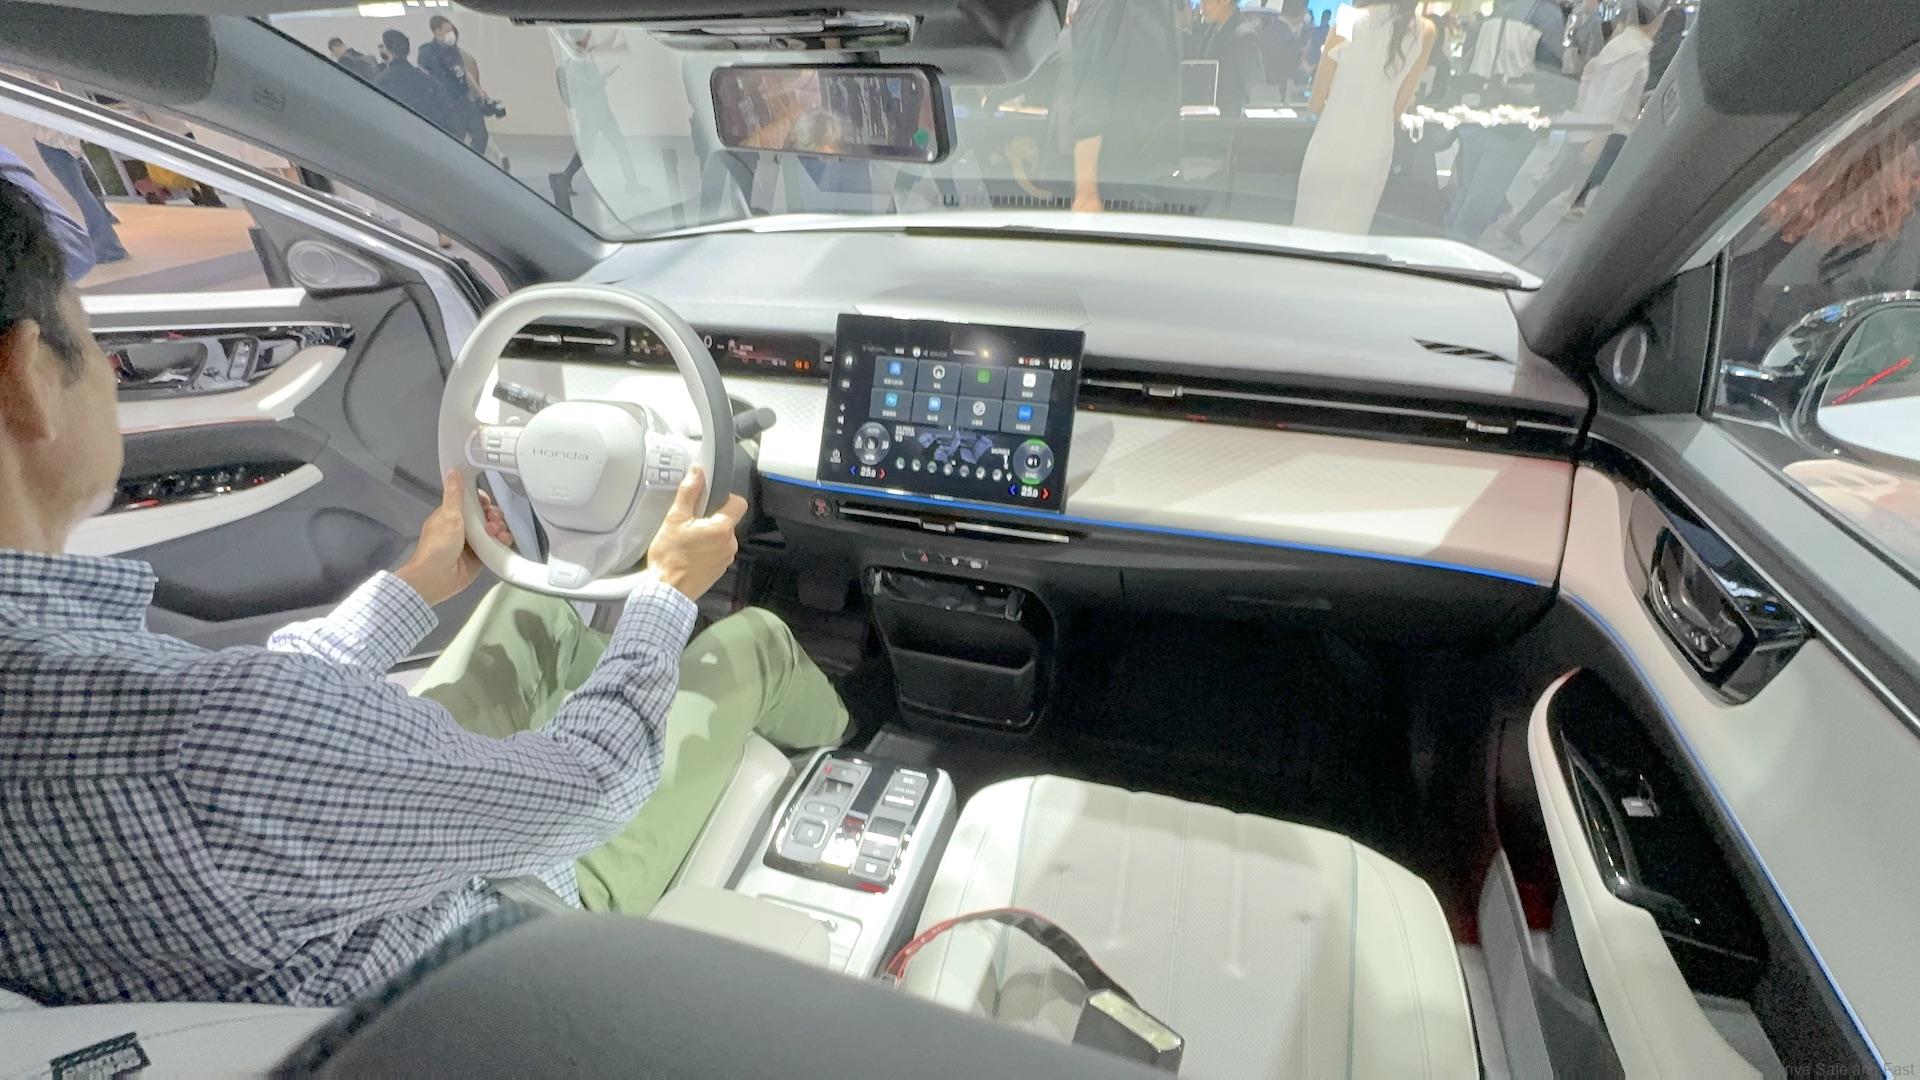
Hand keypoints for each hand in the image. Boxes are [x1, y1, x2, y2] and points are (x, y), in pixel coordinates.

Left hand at [396, 470, 512, 605]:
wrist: (436, 578)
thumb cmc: (437, 547)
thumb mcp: (448, 516)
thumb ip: (455, 495)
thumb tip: (453, 473)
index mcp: (451, 516)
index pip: (472, 502)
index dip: (483, 501)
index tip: (487, 505)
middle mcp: (462, 528)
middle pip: (486, 516)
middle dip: (493, 516)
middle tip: (492, 522)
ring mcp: (472, 543)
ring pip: (492, 530)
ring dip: (499, 529)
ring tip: (497, 533)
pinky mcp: (480, 557)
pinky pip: (495, 546)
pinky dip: (502, 542)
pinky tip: (503, 541)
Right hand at [645, 467, 747, 599]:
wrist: (666, 591)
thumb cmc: (670, 555)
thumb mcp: (675, 519)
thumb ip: (689, 493)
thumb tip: (698, 471)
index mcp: (723, 528)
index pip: (739, 503)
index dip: (726, 497)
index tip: (709, 500)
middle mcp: (730, 544)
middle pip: (727, 521)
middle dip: (711, 518)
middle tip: (690, 523)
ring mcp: (726, 559)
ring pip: (722, 537)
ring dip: (708, 535)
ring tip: (687, 540)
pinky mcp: (720, 571)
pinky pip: (717, 553)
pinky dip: (707, 550)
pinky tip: (690, 554)